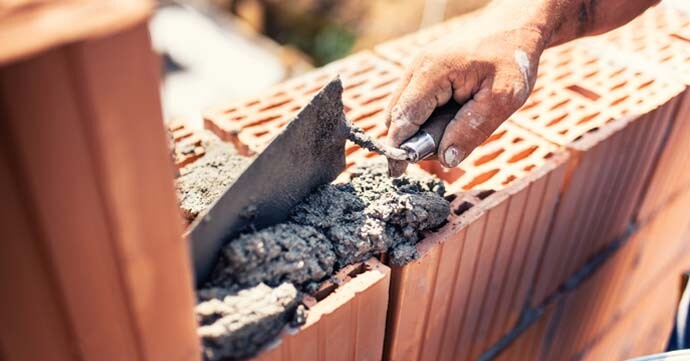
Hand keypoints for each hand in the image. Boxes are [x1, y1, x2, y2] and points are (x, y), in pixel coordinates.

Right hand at [385, 17, 545, 176]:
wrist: (516, 25)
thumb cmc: (513, 59)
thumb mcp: (503, 99)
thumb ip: (472, 130)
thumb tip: (445, 159)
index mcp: (432, 73)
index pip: (403, 118)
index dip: (399, 148)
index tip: (397, 174)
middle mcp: (417, 68)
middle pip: (396, 117)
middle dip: (411, 140)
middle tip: (443, 150)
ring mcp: (418, 68)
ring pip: (402, 110)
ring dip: (419, 129)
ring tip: (453, 131)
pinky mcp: (424, 72)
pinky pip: (413, 103)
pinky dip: (425, 118)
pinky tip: (451, 118)